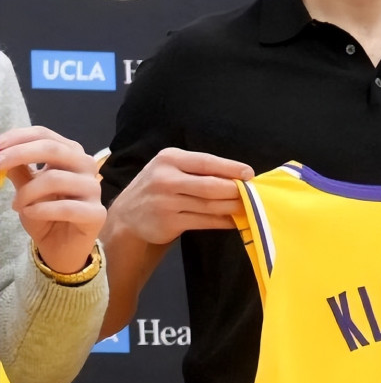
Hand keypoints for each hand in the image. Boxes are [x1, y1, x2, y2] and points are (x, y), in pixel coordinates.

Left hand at [0, 125, 105, 272]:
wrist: (62, 247)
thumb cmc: (45, 213)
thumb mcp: (26, 189)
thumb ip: (17, 169)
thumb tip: (0, 151)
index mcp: (70, 154)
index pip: (45, 135)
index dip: (17, 138)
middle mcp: (86, 166)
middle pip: (53, 149)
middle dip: (19, 154)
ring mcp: (93, 189)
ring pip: (55, 178)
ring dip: (27, 193)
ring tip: (17, 205)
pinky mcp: (95, 213)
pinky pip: (64, 207)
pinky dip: (40, 210)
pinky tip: (30, 214)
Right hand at [106, 147, 253, 245]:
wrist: (127, 215)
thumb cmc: (158, 186)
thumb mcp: (171, 168)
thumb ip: (198, 170)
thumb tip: (236, 175)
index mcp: (169, 159)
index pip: (206, 162)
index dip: (231, 168)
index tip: (249, 173)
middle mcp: (165, 179)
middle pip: (210, 186)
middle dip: (234, 190)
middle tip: (252, 193)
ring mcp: (165, 203)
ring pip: (209, 206)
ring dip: (232, 207)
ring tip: (248, 207)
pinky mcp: (168, 223)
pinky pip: (204, 222)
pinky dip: (223, 221)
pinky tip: (234, 220)